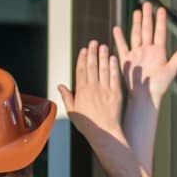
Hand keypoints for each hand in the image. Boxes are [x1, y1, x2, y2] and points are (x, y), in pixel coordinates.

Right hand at [55, 41, 126, 155]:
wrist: (104, 133)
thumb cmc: (88, 125)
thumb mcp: (73, 112)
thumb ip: (67, 97)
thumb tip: (60, 86)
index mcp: (81, 92)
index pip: (81, 71)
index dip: (82, 59)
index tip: (84, 50)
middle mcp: (93, 88)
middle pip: (92, 66)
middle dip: (92, 53)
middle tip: (93, 43)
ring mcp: (105, 90)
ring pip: (103, 69)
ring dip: (103, 56)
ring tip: (103, 46)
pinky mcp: (116, 93)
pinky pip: (114, 77)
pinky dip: (113, 67)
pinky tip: (114, 59)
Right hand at [113, 1, 176, 106]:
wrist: (144, 97)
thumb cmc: (158, 87)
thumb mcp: (170, 73)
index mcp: (159, 52)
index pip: (160, 32)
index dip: (160, 21)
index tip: (161, 9)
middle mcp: (147, 51)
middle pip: (147, 30)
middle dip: (147, 17)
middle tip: (146, 4)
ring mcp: (137, 54)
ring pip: (136, 35)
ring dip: (136, 23)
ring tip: (136, 12)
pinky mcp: (127, 60)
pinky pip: (122, 47)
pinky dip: (119, 38)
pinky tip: (117, 28)